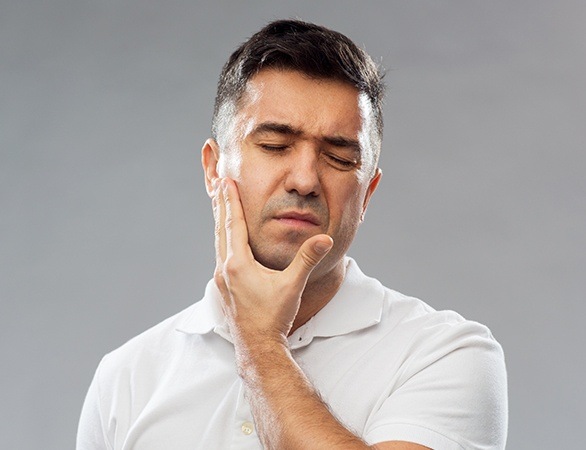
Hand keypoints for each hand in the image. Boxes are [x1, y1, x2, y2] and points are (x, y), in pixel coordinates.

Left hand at [212, 177, 332, 341]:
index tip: (226, 182)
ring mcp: (221, 280)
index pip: (234, 224)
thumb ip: (307, 259)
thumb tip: (325, 239)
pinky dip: (222, 239)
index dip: (230, 201)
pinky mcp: (223, 289)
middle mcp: (225, 269)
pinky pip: (220, 255)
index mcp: (238, 264)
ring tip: (219, 205)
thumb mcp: (293, 286)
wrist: (257, 347)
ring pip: (218, 242)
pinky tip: (226, 241)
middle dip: (220, 205)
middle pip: (221, 229)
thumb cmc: (273, 317)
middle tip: (217, 184)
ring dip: (220, 221)